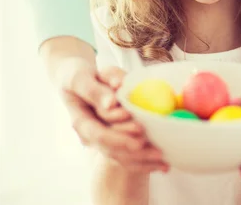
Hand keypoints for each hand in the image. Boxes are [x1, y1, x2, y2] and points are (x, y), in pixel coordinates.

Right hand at [48, 56, 168, 172]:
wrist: (75, 81)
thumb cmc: (78, 76)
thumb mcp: (80, 77)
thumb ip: (95, 89)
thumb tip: (112, 102)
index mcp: (80, 122)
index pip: (99, 135)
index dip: (119, 136)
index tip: (140, 130)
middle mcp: (90, 136)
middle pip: (113, 150)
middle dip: (136, 153)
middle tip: (159, 152)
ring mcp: (101, 140)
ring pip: (121, 157)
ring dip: (143, 161)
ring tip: (164, 163)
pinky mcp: (112, 140)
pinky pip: (126, 157)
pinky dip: (143, 162)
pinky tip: (162, 165)